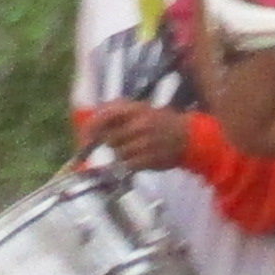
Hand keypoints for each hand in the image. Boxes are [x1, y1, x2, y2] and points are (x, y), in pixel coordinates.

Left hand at [82, 99, 204, 173]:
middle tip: (119, 144)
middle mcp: (140, 124)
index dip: (90, 129)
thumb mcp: (140, 109)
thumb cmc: (160, 122)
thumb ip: (116, 114)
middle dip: (109, 144)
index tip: (85, 140)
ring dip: (120, 155)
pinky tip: (137, 160)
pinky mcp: (150, 159)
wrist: (189, 137)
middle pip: (109, 138)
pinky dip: (128, 165)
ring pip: (117, 153)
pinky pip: (128, 165)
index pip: (103, 116)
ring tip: (133, 150)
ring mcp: (145, 142)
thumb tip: (89, 126)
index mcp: (135, 108)